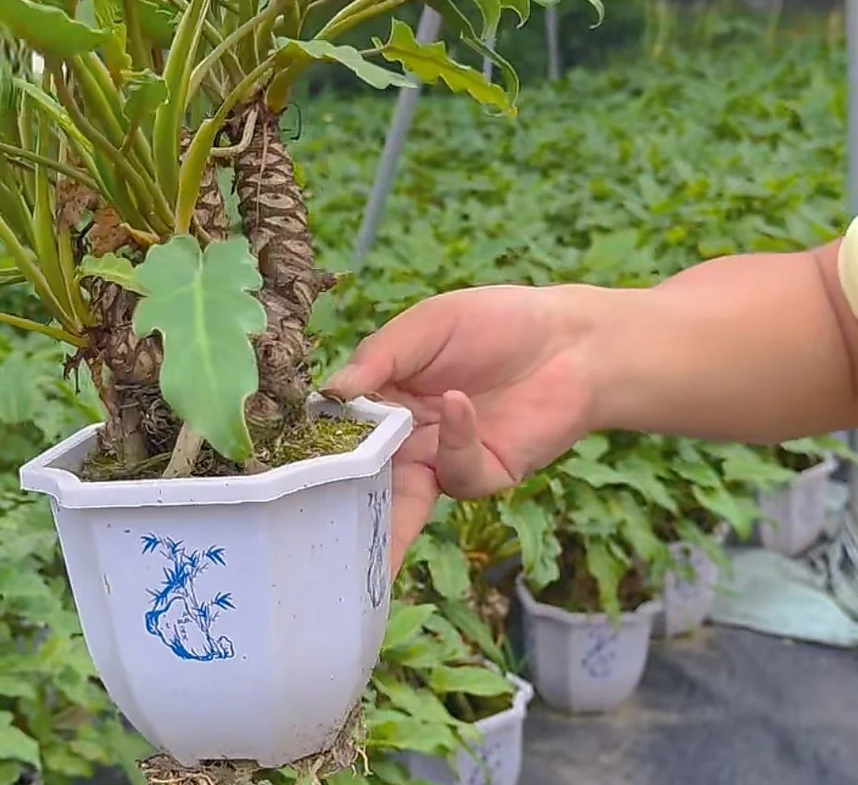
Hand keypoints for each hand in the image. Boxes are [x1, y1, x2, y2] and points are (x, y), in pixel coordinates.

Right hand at [324, 285, 597, 573]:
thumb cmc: (496, 321)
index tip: (284, 469)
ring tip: (353, 528)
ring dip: (381, 516)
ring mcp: (443, 459)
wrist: (573, 340)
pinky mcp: (482, 475)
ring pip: (402, 501)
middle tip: (303, 536)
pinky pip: (455, 473)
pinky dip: (453, 438)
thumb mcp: (429, 325)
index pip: (339, 431)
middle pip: (363, 478)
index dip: (316, 449)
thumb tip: (331, 391)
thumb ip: (380, 356)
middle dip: (336, 508)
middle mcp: (407, 435)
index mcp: (385, 398)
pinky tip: (457, 402)